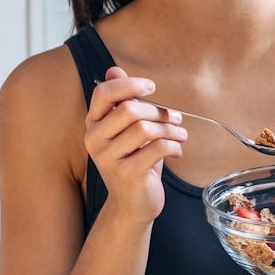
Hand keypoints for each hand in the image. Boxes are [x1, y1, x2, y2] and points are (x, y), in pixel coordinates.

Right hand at [84, 65, 187, 223]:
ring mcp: (108, 158)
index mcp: (93, 125)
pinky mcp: (126, 173)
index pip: (103, 93)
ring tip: (181, 134)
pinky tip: (177, 151)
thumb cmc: (134, 162)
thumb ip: (121, 102)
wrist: (133, 205)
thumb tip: (114, 69)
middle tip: (176, 117)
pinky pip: (157, 148)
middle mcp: (94, 140)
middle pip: (129, 110)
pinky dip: (173, 146)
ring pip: (145, 129)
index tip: (151, 87)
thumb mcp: (127, 131)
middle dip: (159, 111)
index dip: (129, 85)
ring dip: (170, 129)